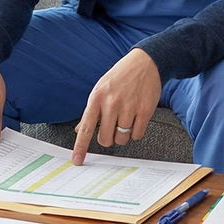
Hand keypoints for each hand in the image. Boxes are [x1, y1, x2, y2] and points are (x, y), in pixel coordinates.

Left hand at [72, 48, 161, 163]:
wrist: (145, 62)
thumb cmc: (120, 77)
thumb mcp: (101, 89)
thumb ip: (91, 111)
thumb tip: (79, 130)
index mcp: (97, 98)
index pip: (86, 128)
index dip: (81, 147)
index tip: (77, 161)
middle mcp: (111, 103)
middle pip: (105, 139)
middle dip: (108, 139)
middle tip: (112, 128)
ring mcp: (129, 107)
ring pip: (122, 138)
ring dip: (123, 135)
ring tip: (125, 120)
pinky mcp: (145, 110)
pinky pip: (137, 134)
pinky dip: (136, 131)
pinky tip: (136, 118)